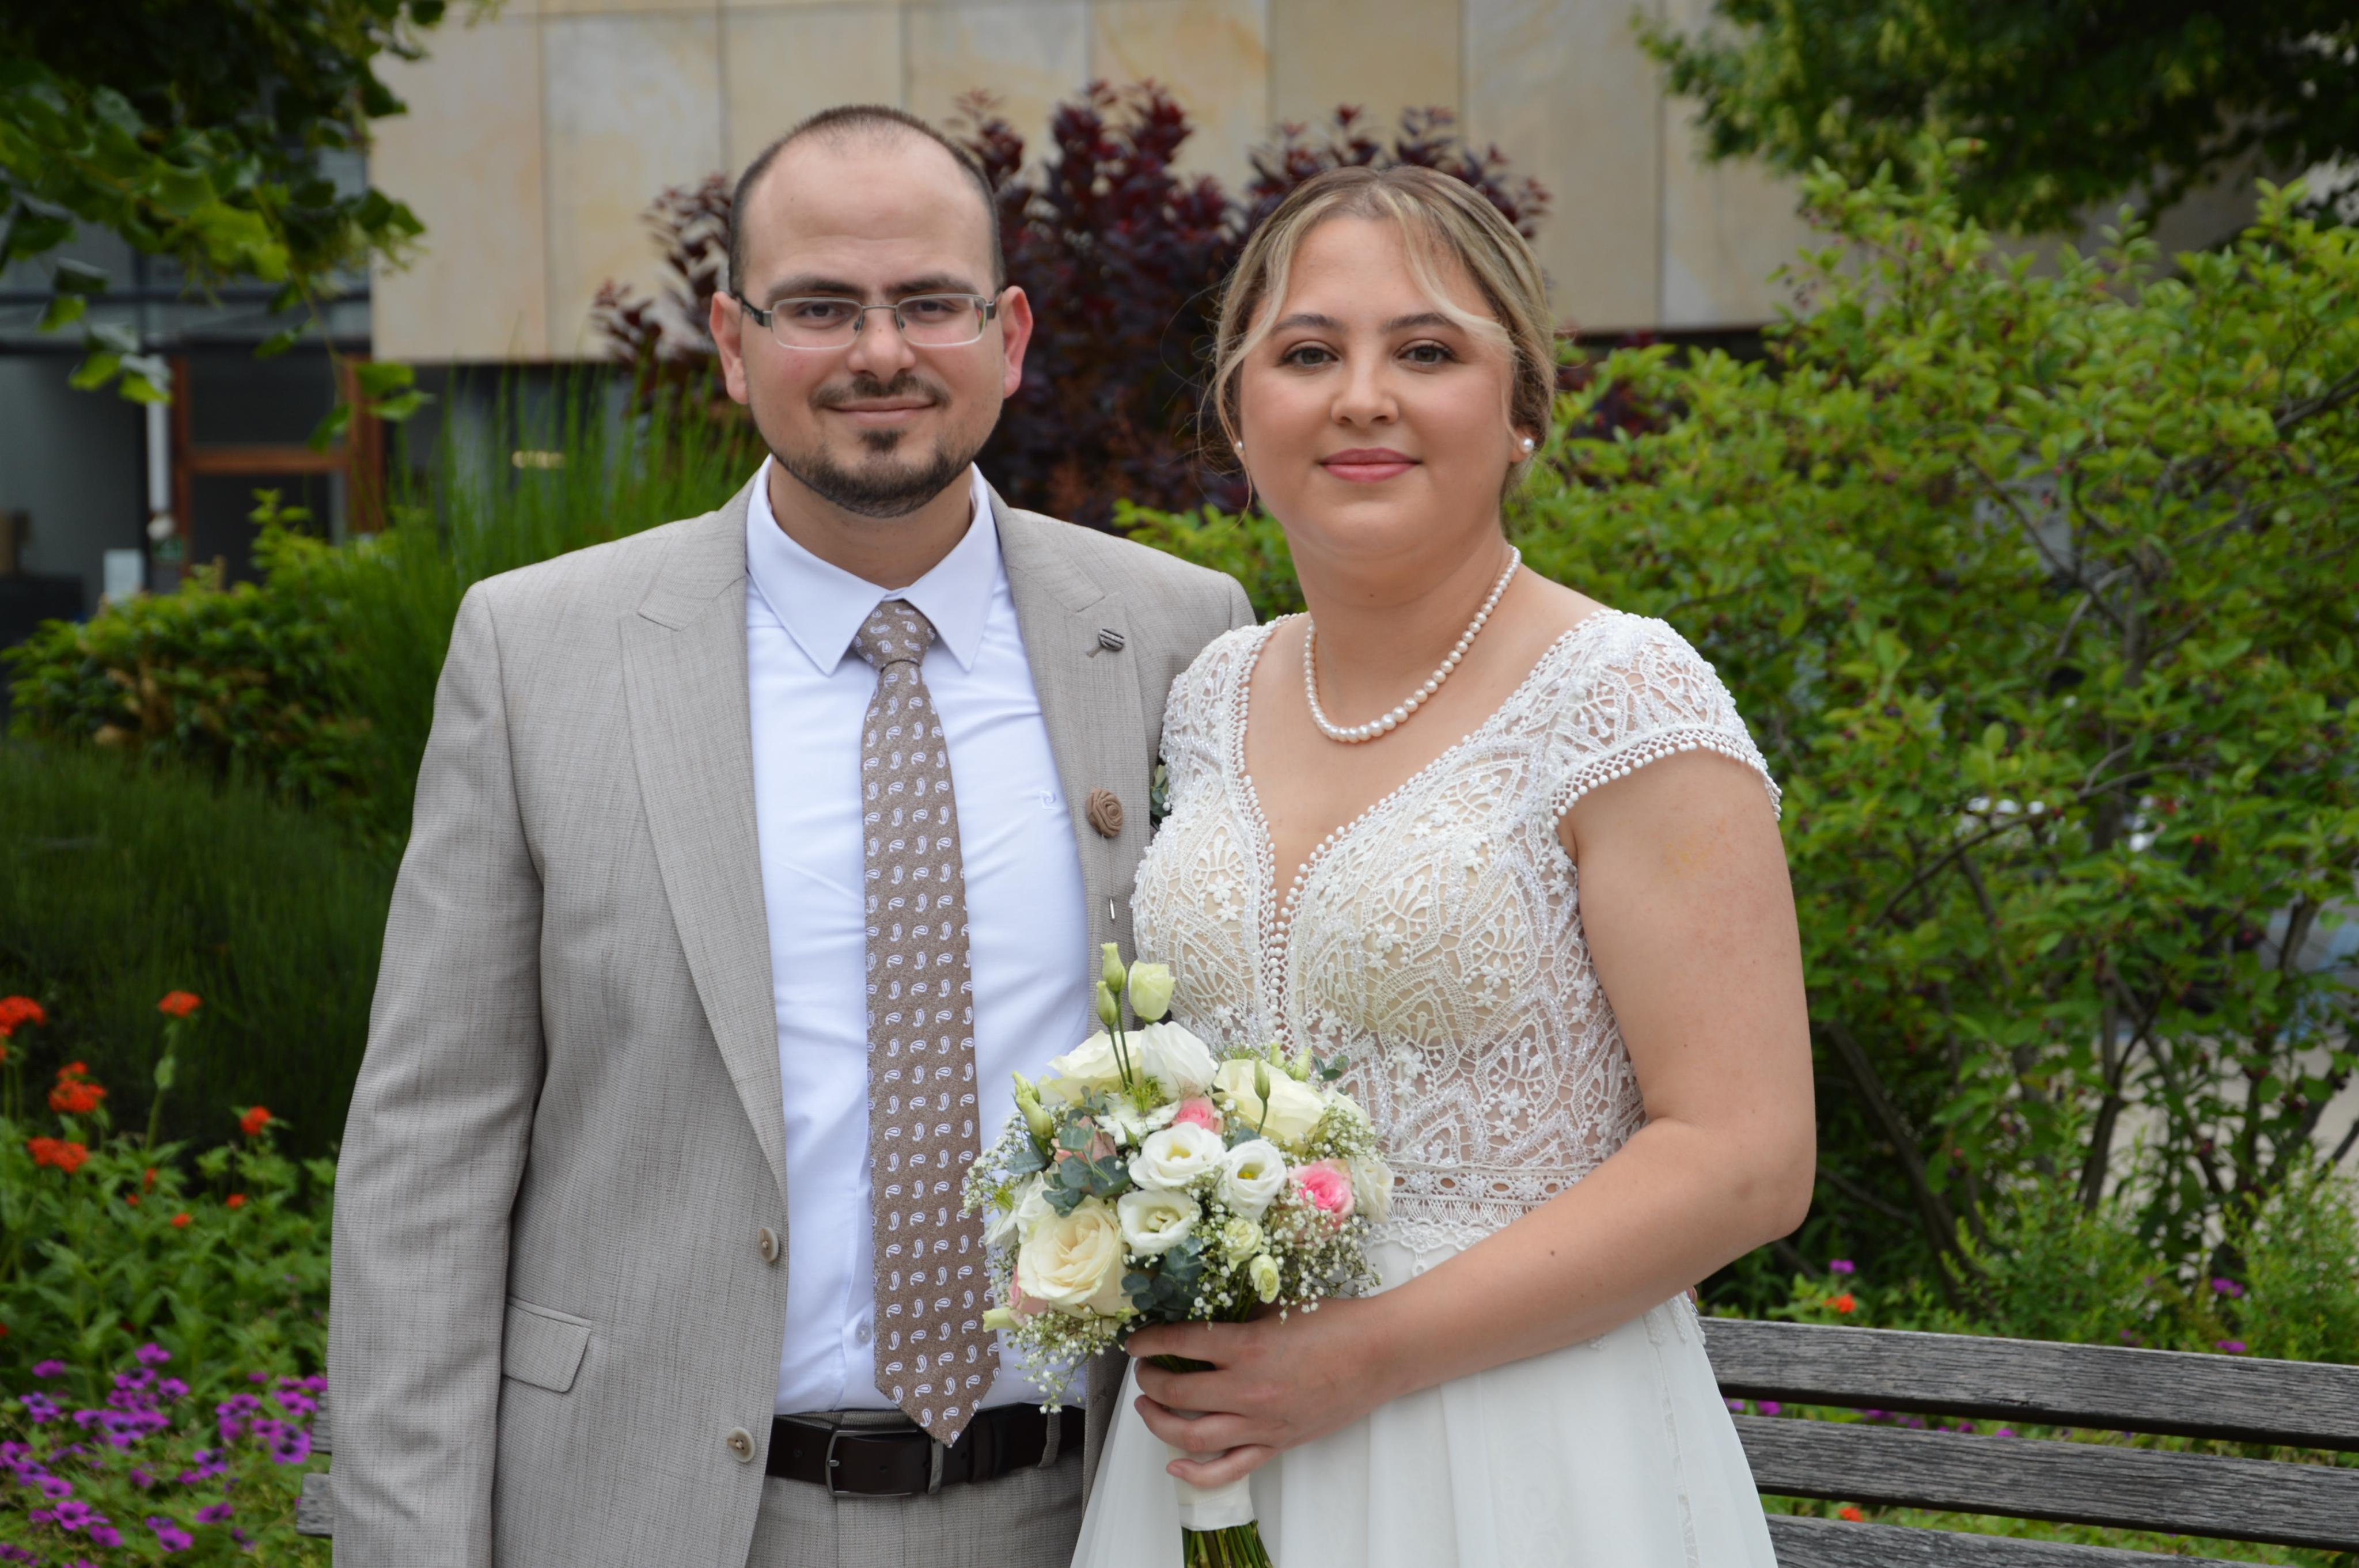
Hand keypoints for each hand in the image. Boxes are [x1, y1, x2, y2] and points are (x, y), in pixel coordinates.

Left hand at [1126, 1296, 1404, 1487]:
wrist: (1379, 1354)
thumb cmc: (1334, 1323)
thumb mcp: (1278, 1304)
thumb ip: (1238, 1313)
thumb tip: (1200, 1312)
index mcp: (1246, 1346)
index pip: (1179, 1343)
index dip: (1148, 1342)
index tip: (1135, 1343)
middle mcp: (1247, 1389)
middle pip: (1177, 1393)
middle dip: (1149, 1382)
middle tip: (1143, 1372)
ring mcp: (1261, 1422)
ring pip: (1192, 1435)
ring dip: (1159, 1422)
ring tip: (1148, 1408)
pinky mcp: (1276, 1443)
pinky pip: (1229, 1468)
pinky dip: (1197, 1473)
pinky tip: (1175, 1466)